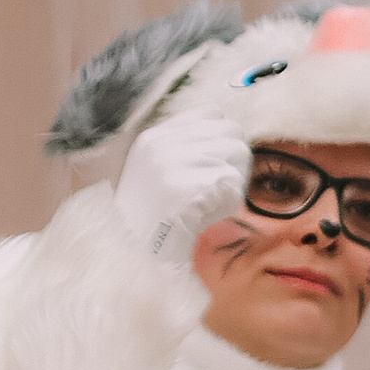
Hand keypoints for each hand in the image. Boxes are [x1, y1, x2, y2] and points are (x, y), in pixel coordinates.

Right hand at [114, 87, 252, 265]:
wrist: (131, 256)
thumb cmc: (149, 222)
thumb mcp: (155, 172)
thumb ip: (185, 148)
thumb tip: (229, 135)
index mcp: (153, 138)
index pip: (211, 113)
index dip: (221, 135)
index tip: (215, 161)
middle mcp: (163, 144)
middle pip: (231, 130)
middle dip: (234, 158)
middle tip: (221, 185)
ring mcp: (175, 164)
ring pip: (238, 153)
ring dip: (234, 180)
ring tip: (211, 202)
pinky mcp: (190, 186)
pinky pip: (233, 184)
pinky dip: (228, 203)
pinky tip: (206, 216)